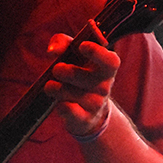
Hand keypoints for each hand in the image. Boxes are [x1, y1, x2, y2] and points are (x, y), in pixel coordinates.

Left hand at [45, 21, 119, 137]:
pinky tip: (58, 102)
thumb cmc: (79, 74)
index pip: (110, 61)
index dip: (96, 52)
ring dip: (55, 88)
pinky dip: (60, 104)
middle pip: (79, 75)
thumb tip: (52, 51)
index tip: (81, 45)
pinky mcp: (85, 119)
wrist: (88, 113)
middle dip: (63, 70)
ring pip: (69, 92)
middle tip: (56, 69)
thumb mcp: (73, 54)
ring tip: (52, 86)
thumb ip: (63, 43)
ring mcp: (96, 104)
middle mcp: (105, 86)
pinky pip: (68, 110)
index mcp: (107, 68)